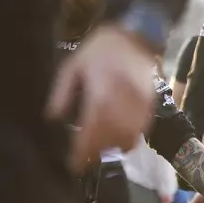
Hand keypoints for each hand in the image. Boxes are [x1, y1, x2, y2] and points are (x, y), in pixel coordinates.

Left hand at [46, 25, 156, 172]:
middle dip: (96, 152)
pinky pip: (141, 131)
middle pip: (110, 140)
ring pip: (128, 139)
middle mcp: (122, 106)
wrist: (135, 37)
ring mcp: (139, 108)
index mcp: (101, 96)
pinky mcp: (150, 107)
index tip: (75, 164)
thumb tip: (52, 118)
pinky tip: (119, 138)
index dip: (82, 152)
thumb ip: (62, 93)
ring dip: (113, 148)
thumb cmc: (100, 51)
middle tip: (85, 157)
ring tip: (101, 148)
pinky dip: (130, 139)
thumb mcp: (72, 67)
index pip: (90, 132)